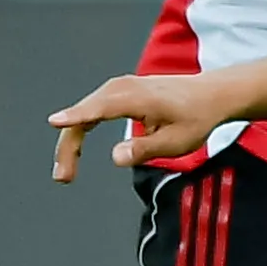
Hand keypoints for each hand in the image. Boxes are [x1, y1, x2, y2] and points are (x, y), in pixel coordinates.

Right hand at [49, 74, 227, 179]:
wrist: (211, 94)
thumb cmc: (196, 118)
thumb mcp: (177, 141)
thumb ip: (145, 149)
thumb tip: (116, 157)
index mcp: (138, 98)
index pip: (101, 108)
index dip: (77, 116)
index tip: (55, 122)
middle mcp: (124, 88)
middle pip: (85, 114)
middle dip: (69, 146)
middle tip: (63, 178)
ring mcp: (119, 87)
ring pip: (85, 113)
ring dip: (71, 142)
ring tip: (66, 173)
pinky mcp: (118, 92)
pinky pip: (92, 111)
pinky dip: (81, 129)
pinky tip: (74, 153)